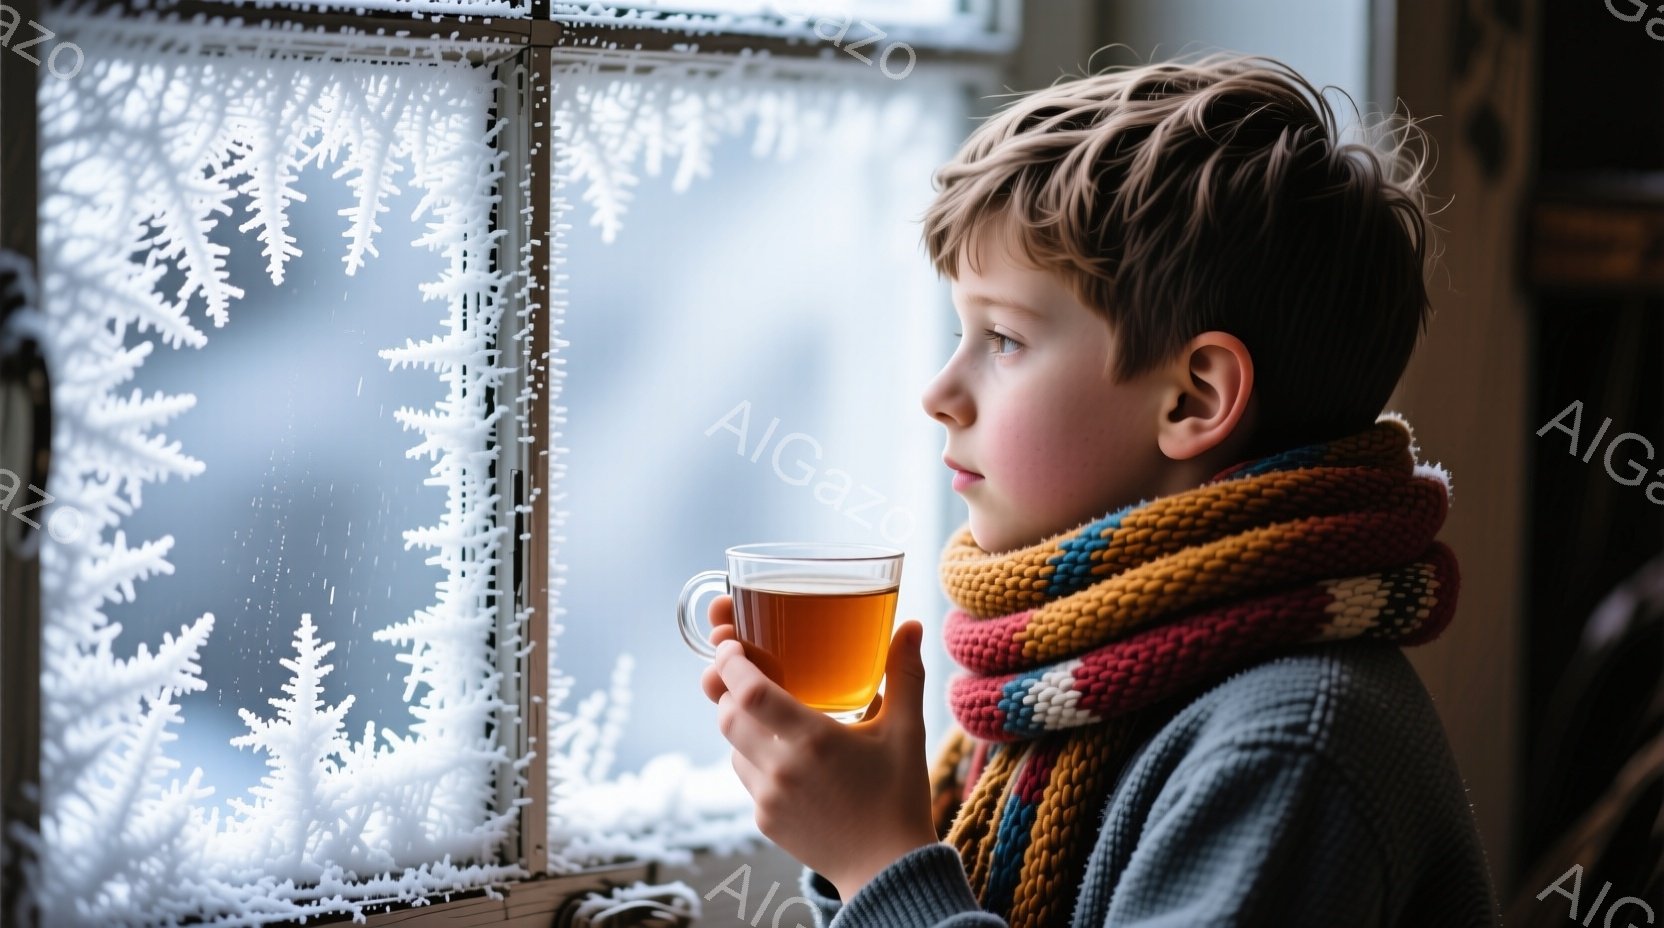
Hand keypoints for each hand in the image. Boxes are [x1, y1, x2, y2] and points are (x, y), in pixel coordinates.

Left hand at [699, 595, 938, 900]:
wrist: (888, 869)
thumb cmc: (900, 796)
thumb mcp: (907, 731)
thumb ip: (904, 673)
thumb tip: (913, 626)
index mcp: (813, 739)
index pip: (748, 690)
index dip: (730, 662)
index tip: (730, 643)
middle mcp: (782, 768)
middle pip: (728, 715)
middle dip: (726, 687)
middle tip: (739, 668)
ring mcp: (768, 797)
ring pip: (732, 745)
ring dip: (738, 722)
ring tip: (760, 708)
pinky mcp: (764, 820)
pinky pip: (745, 776)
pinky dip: (751, 755)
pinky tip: (776, 751)